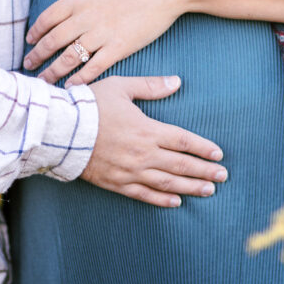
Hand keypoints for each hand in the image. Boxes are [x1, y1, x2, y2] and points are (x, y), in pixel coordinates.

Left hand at [24, 0, 182, 85]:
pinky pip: (94, 67)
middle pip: (53, 40)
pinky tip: (71, 87)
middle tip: (27, 65)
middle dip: (37, 54)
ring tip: (43, 81)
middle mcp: (86, 16)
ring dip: (53, 71)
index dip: (36, 31)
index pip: (48, 16)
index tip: (29, 41)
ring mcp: (101, 34)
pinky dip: (80, 79)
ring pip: (69, 57)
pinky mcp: (119, 47)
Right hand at [84, 75, 225, 207]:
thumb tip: (177, 81)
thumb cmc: (90, 104)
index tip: (218, 154)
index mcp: (146, 130)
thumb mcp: (121, 87)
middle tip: (223, 176)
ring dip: (190, 187)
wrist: (61, 130)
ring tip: (209, 191)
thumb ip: (151, 86)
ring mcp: (129, 171)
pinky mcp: (116, 183)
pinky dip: (161, 200)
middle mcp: (142, 154)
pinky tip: (176, 202)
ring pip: (167, 183)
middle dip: (205, 171)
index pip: (183, 141)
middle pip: (181, 165)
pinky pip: (143, 195)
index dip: (203, 148)